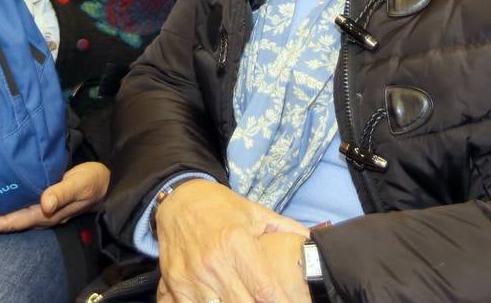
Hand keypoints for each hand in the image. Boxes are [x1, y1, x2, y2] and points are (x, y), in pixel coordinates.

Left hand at [0, 161, 109, 240]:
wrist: (103, 181)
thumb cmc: (92, 181)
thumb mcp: (82, 184)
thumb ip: (64, 192)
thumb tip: (44, 203)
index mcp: (41, 213)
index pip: (8, 221)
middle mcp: (32, 213)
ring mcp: (31, 206)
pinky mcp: (31, 195)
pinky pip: (5, 204)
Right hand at [155, 180, 308, 302]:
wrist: (179, 199)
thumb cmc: (221, 207)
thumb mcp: (256, 212)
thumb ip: (286, 228)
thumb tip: (314, 239)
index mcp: (237, 243)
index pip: (265, 291)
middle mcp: (215, 261)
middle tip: (267, 302)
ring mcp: (193, 274)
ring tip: (243, 298)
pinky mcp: (175, 281)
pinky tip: (219, 299)